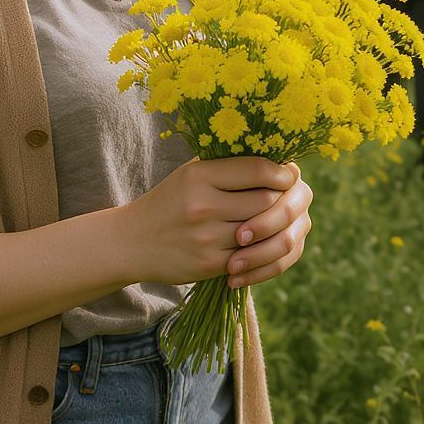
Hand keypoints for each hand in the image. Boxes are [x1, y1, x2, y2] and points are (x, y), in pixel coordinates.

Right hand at [124, 157, 303, 285]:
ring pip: (262, 230)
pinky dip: (259, 248)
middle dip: (282, 199)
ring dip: (273, 226)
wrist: (134, 240)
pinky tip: (259, 240)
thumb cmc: (171, 199)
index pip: (258, 169)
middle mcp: (203, 204)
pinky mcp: (209, 264)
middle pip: (266, 201)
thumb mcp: (191, 172)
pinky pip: (250, 255)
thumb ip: (228, 164)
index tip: (289, 173)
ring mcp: (207, 237)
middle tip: (287, 196)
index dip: (282, 172)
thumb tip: (278, 159)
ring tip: (276, 217)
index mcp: (200, 174)